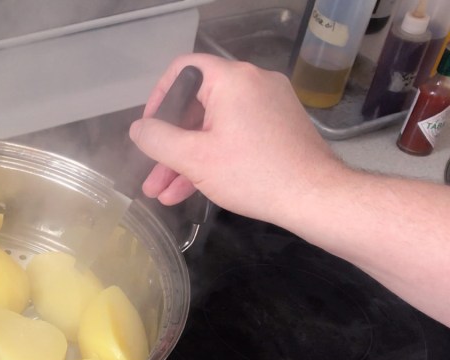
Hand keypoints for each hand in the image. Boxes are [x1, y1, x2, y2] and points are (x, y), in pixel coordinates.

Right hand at [129, 53, 347, 223]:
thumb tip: (139, 129)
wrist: (314, 196)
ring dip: (188, 158)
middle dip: (171, 144)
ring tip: (165, 193)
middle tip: (153, 174)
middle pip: (198, 105)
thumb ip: (158, 140)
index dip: (159, 97)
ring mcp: (269, 104)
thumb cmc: (253, 173)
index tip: (150, 129)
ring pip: (215, 126)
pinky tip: (192, 189)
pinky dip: (214, 156)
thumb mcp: (194, 158)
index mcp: (232, 80)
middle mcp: (253, 83)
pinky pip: (235, 133)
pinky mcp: (279, 125)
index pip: (183, 70)